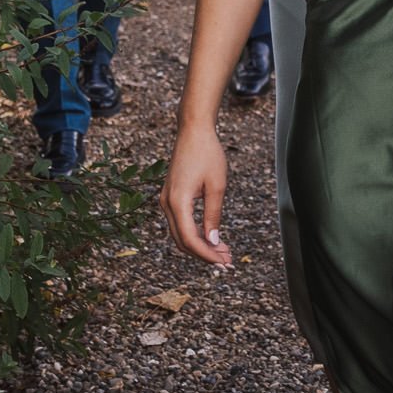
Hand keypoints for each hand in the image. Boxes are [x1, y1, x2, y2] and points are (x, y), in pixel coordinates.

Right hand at [162, 124, 231, 265]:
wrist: (193, 130)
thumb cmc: (207, 153)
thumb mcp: (216, 186)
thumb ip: (213, 216)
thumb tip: (214, 242)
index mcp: (178, 201)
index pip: (190, 239)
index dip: (207, 255)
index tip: (224, 262)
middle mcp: (167, 203)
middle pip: (182, 241)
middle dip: (204, 254)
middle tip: (227, 261)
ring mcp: (166, 200)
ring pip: (179, 234)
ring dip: (199, 246)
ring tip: (223, 251)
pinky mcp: (170, 197)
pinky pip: (179, 223)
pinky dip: (194, 234)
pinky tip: (210, 237)